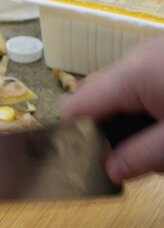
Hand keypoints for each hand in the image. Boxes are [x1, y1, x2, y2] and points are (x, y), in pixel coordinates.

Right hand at [60, 35, 163, 182]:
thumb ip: (140, 156)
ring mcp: (153, 55)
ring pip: (121, 95)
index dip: (72, 136)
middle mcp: (136, 58)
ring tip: (158, 147)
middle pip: (96, 100)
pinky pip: (142, 86)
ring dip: (130, 123)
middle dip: (107, 132)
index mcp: (131, 74)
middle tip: (135, 161)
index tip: (85, 165)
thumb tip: (108, 172)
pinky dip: (147, 109)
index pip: (74, 107)